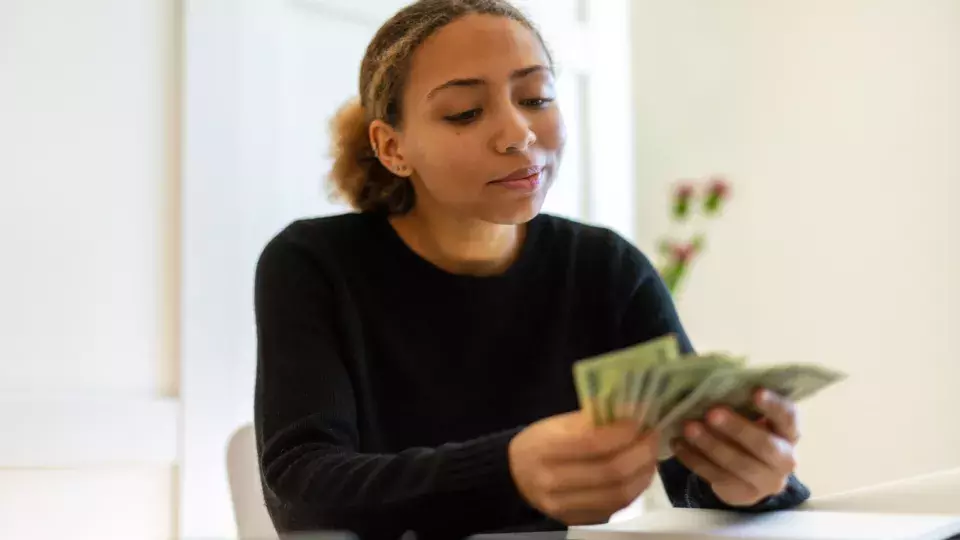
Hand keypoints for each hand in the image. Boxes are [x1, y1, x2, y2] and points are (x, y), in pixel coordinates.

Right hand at [508, 411, 659, 524]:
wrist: (514, 476)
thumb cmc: (538, 443)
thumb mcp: (555, 424)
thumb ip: (590, 419)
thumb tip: (630, 411)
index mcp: (544, 450)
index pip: (593, 443)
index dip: (622, 432)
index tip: (639, 419)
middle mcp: (553, 482)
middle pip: (611, 471)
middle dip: (641, 452)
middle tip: (652, 436)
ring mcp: (564, 506)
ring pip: (618, 494)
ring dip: (643, 472)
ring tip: (649, 454)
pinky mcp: (576, 520)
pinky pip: (615, 507)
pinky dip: (635, 489)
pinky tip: (639, 473)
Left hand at [671, 389, 798, 506]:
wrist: (749, 473)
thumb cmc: (747, 430)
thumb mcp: (750, 415)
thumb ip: (740, 400)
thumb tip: (711, 376)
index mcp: (789, 432)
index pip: (788, 417)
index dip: (773, 405)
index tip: (755, 391)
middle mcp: (785, 459)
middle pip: (765, 445)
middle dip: (737, 428)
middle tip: (712, 412)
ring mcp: (765, 481)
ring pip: (739, 464)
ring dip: (711, 445)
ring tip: (688, 428)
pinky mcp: (742, 494)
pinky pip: (716, 476)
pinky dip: (694, 459)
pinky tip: (678, 444)